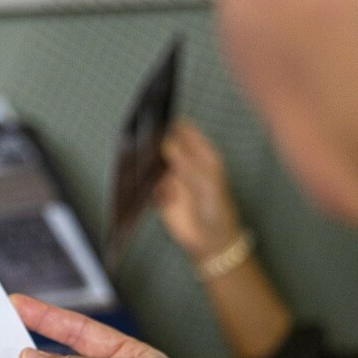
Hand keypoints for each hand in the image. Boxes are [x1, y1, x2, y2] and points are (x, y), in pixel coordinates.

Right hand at [154, 120, 242, 260]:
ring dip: (148, 164)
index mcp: (201, 153)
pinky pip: (148, 184)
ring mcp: (172, 177)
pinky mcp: (161, 194)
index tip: (154, 117)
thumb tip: (165, 142)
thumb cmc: (216, 207)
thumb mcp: (205, 183)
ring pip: (153, 163)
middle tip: (141, 138)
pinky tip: (156, 192)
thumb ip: (185, 162)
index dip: (170, 122)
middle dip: (152, 141)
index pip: (183, 130)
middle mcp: (185, 162)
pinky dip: (147, 186)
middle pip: (164, 144)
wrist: (210, 240)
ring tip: (144, 166)